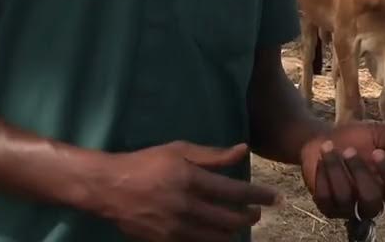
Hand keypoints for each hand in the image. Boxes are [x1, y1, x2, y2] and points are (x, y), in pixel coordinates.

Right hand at [95, 141, 278, 241]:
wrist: (109, 188)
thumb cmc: (146, 163)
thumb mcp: (178, 150)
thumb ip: (212, 155)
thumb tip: (243, 150)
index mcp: (190, 179)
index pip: (234, 191)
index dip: (259, 196)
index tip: (275, 196)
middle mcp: (186, 206)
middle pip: (230, 220)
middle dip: (250, 217)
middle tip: (257, 212)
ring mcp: (176, 228)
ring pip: (217, 238)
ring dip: (234, 232)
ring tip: (240, 225)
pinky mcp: (166, 241)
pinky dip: (213, 241)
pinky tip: (219, 235)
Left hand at [300, 122, 384, 220]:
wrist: (324, 141)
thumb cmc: (355, 139)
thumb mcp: (374, 132)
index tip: (377, 152)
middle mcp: (371, 204)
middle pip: (371, 200)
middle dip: (359, 172)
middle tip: (349, 150)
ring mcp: (348, 209)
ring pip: (344, 198)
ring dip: (336, 168)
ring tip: (329, 147)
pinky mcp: (327, 208)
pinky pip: (324, 197)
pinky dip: (323, 174)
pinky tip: (322, 158)